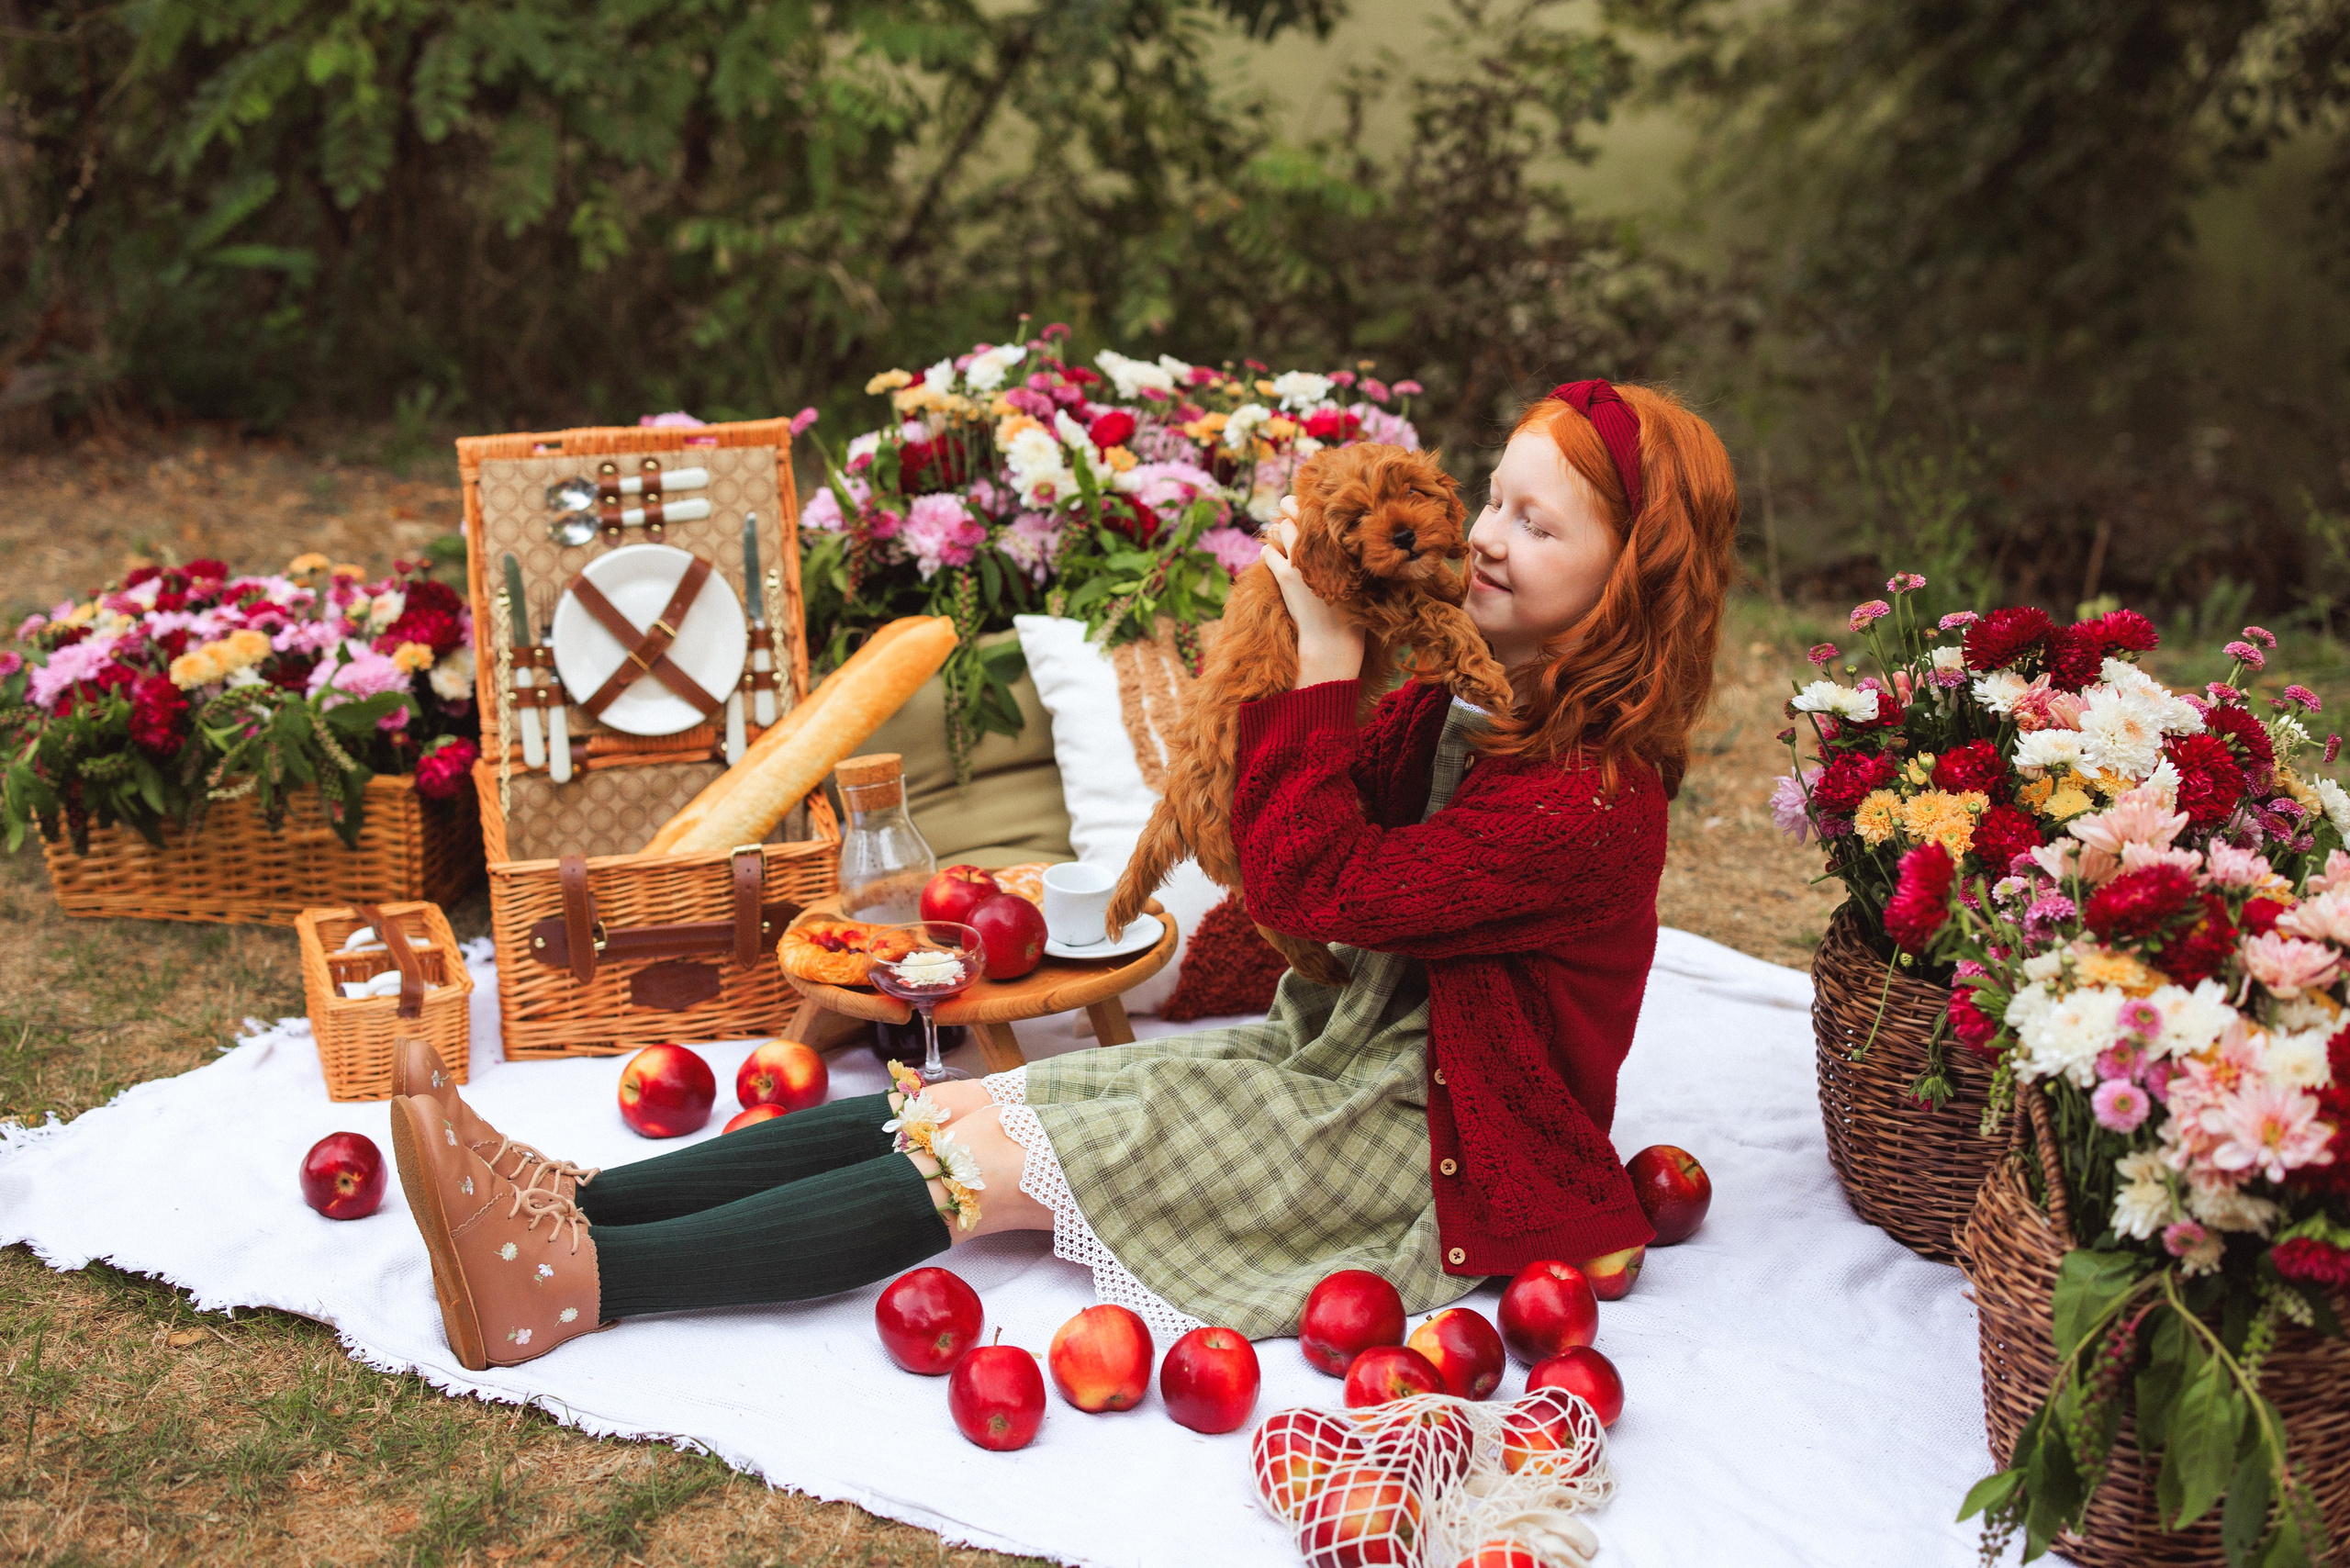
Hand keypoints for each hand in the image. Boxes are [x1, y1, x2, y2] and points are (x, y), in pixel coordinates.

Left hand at [1262, 498, 1363, 687]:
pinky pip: (1268, 551)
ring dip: (1279, 530)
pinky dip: (1268, 551)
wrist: (1333, 638)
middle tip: (1287, 505)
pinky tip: (1274, 556)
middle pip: (1296, 512)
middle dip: (1289, 506)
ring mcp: (1301, 560)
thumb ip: (1347, 553)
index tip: (1306, 501)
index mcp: (1340, 544)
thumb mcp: (1356, 575)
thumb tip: (1336, 534)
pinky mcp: (1285, 576)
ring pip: (1280, 529)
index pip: (1319, 510)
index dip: (1309, 501)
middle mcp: (1321, 547)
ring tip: (1281, 533)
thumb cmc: (1350, 609)